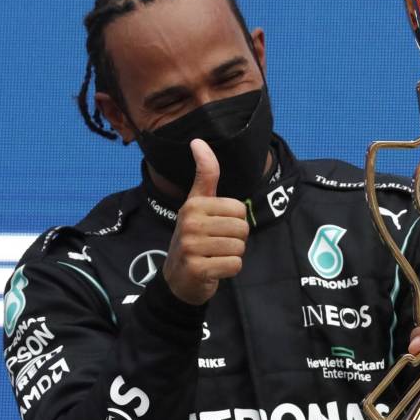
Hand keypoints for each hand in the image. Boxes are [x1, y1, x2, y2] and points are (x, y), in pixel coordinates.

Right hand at [163, 139, 249, 304]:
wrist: (177, 279)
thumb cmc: (193, 238)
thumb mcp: (196, 204)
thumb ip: (204, 175)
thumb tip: (198, 141)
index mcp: (193, 204)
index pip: (239, 209)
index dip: (235, 221)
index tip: (217, 227)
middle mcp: (190, 223)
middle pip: (242, 229)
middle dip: (236, 240)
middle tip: (216, 245)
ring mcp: (191, 247)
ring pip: (240, 247)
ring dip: (232, 255)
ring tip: (214, 256)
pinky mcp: (197, 269)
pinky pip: (235, 265)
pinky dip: (230, 270)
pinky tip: (214, 269)